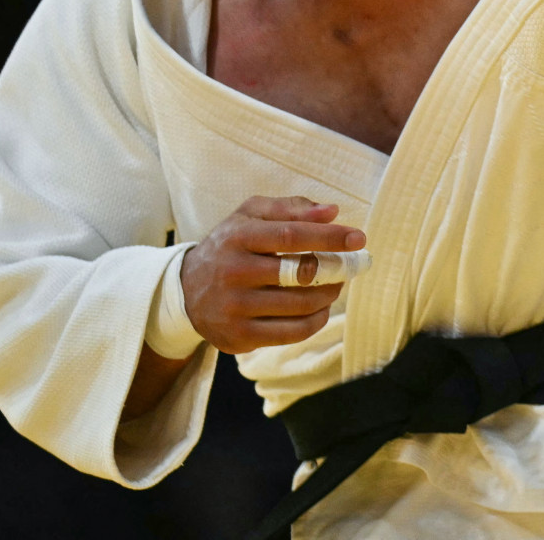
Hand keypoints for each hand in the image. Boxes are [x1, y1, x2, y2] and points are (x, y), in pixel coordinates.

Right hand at [180, 196, 364, 353]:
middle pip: (299, 274)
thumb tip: (332, 211)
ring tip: (335, 285)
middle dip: (335, 270)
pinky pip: (291, 333)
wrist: (184, 290)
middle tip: (350, 265)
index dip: (329, 237)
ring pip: (299, 306)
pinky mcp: (237, 336)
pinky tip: (321, 308)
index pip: (291, 236)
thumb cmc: (230, 245)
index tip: (359, 238)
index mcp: (237, 237)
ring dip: (328, 295)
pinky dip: (316, 320)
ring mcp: (233, 308)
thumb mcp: (250, 215)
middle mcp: (232, 273)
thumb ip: (290, 208)